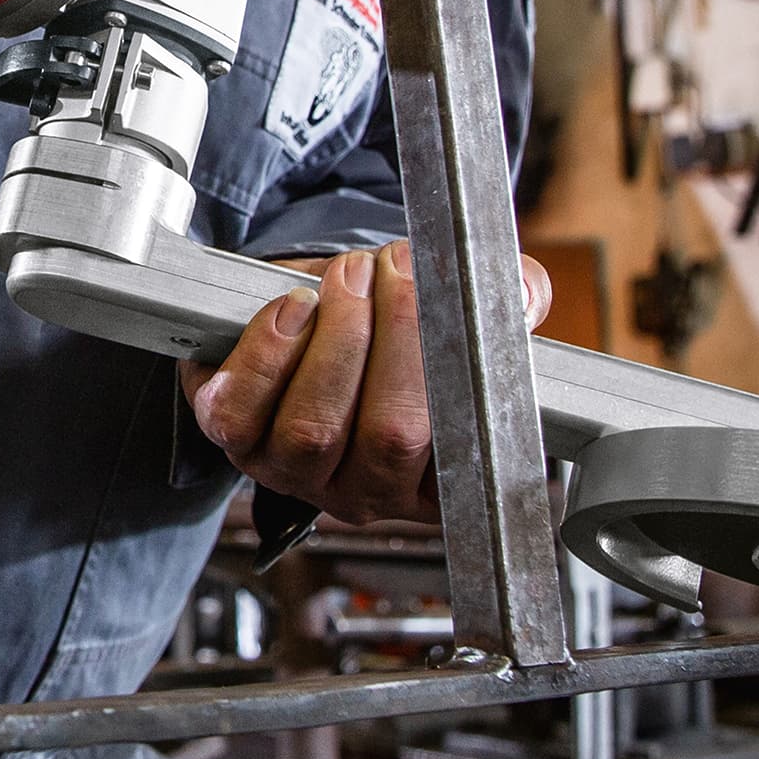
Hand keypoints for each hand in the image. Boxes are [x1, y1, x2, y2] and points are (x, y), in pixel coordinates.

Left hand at [177, 241, 555, 526]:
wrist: (308, 309)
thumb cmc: (385, 323)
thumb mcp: (456, 314)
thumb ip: (506, 303)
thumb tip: (523, 292)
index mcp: (430, 480)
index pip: (460, 451)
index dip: (455, 374)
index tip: (453, 302)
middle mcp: (362, 490)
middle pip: (389, 437)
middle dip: (397, 338)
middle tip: (395, 268)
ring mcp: (293, 472)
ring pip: (314, 428)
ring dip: (338, 339)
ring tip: (350, 276)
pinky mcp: (234, 438)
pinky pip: (244, 412)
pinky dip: (268, 352)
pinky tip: (293, 308)